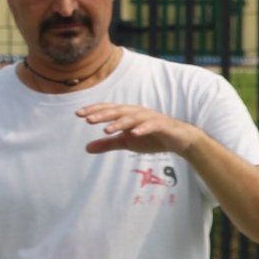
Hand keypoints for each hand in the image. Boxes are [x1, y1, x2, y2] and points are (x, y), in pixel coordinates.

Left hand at [78, 103, 199, 155]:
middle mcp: (138, 112)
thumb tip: (86, 148)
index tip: (78, 114)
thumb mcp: (127, 142)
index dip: (94, 110)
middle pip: (118, 111)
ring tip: (107, 130)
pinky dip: (142, 128)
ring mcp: (151, 118)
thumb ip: (108, 143)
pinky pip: (152, 125)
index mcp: (128, 114)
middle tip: (88, 120)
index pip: (109, 109)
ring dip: (120, 123)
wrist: (180, 140)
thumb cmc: (152, 138)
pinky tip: (134, 133)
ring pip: (133, 117)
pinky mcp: (163, 126)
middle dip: (103, 115)